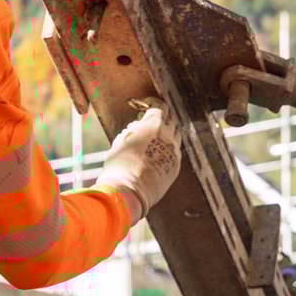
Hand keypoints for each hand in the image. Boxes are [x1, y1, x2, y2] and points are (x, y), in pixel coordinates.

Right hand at [96, 99, 181, 220]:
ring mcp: (174, 151)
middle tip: (150, 121)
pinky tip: (158, 152)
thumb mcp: (121, 141)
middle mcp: (168, 135)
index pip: (159, 107)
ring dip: (168, 132)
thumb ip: (133, 130)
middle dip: (161, 117)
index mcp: (154, 125)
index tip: (145, 105)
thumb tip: (137, 127)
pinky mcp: (176, 166)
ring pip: (176, 135)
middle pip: (170, 119)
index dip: (152, 104)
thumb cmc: (120, 164)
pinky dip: (169, 147)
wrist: (129, 191)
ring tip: (156, 137)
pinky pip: (175, 151)